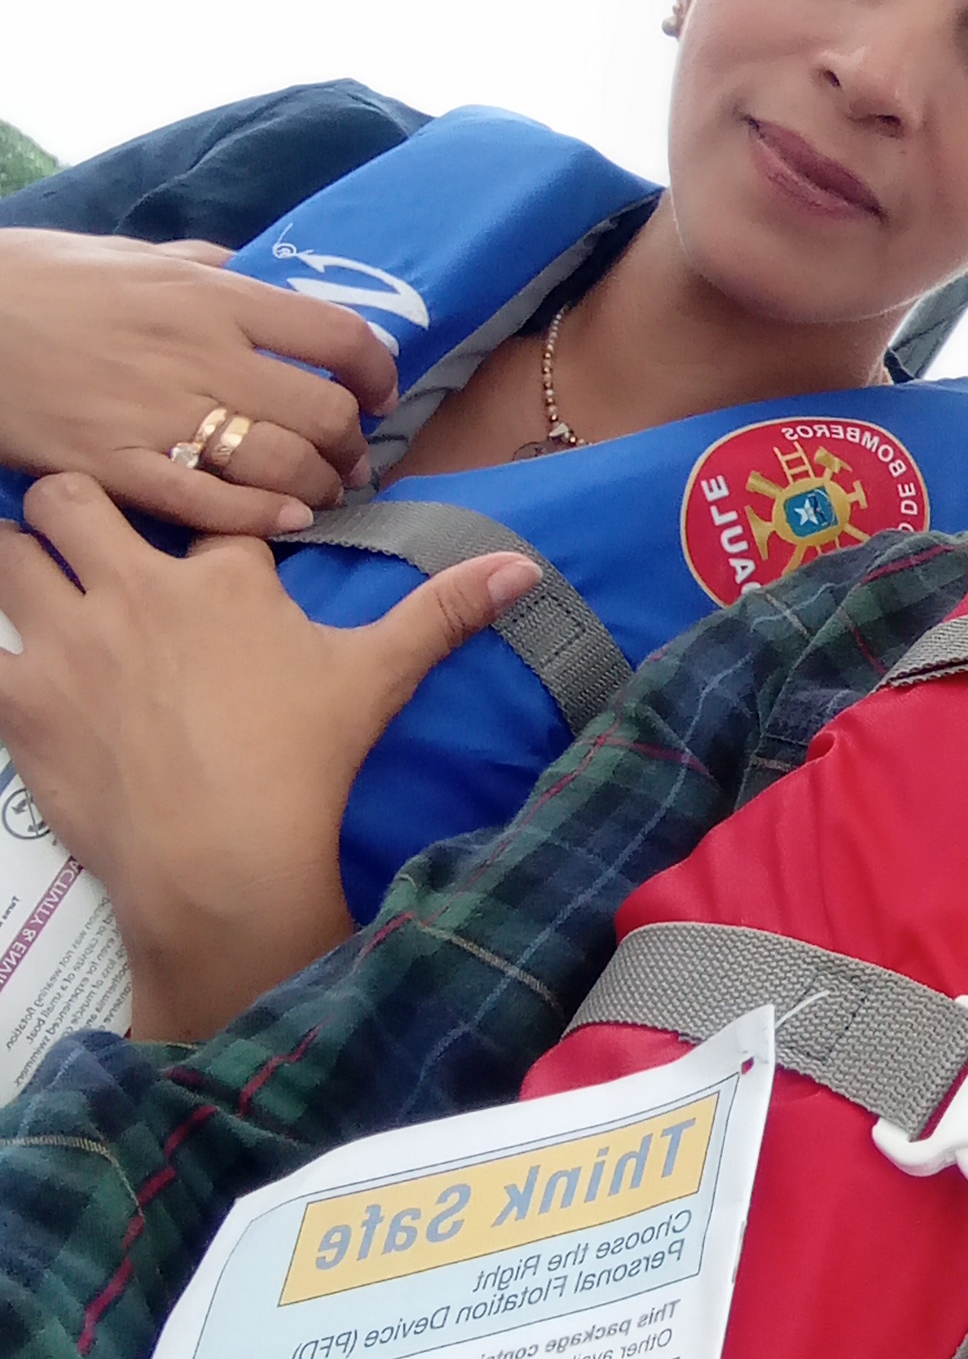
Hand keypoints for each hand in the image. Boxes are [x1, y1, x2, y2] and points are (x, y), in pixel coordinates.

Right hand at [0, 229, 399, 532]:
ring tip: (323, 494)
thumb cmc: (46, 278)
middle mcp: (201, 355)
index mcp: (214, 298)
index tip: (380, 393)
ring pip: (277, 464)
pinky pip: (207, 504)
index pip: (336, 337)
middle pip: (321, 411)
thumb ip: (209, 268)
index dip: (376, 373)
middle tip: (353, 459)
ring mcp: (157, 415)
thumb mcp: (139, 255)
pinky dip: (260, 518)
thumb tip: (258, 276)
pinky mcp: (112, 466)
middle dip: (352, 445)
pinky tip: (285, 523)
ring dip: (317, 486)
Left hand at [0, 471, 538, 1042]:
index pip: (204, 502)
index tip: (202, 525)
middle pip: (75, 495)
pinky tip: (6, 660)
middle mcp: (140, 589)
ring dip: (17, 555)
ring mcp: (71, 642)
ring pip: (8, 549)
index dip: (203, 507)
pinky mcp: (20, 702)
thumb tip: (524, 565)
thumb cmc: (305, 766)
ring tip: (31, 575)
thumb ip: (444, 609)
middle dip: (75, 500)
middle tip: (84, 528)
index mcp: (226, 576)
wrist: (227, 864)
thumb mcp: (379, 677)